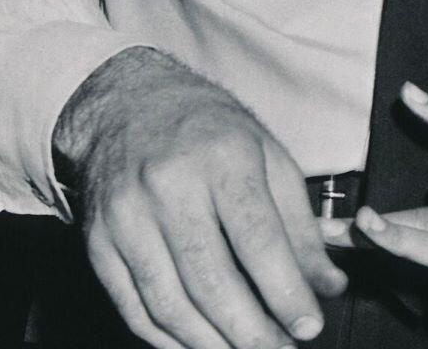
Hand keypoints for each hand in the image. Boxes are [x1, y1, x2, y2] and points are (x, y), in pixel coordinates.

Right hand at [53, 47, 346, 348]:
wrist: (125, 103)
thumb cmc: (210, 130)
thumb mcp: (268, 155)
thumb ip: (300, 224)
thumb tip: (329, 285)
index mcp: (222, 157)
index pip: (257, 239)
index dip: (285, 291)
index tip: (310, 327)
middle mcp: (168, 186)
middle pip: (210, 279)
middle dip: (250, 331)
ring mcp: (125, 217)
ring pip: (169, 303)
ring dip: (211, 344)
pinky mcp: (98, 243)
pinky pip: (133, 307)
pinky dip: (167, 339)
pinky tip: (198, 348)